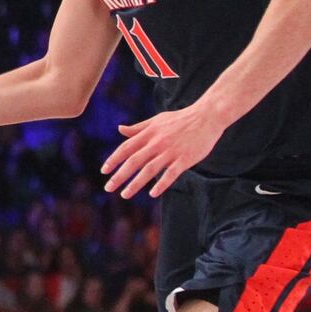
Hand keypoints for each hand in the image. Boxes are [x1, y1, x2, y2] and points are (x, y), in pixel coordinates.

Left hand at [101, 106, 225, 198]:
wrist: (207, 116)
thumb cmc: (180, 119)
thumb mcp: (156, 120)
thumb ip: (138, 128)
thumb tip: (119, 129)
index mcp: (149, 133)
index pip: (126, 148)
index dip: (114, 160)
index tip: (104, 171)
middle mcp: (156, 143)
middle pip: (134, 161)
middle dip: (119, 176)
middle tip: (108, 188)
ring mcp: (170, 151)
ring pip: (149, 170)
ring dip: (135, 183)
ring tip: (125, 195)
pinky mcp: (185, 159)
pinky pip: (170, 174)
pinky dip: (161, 184)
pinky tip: (152, 194)